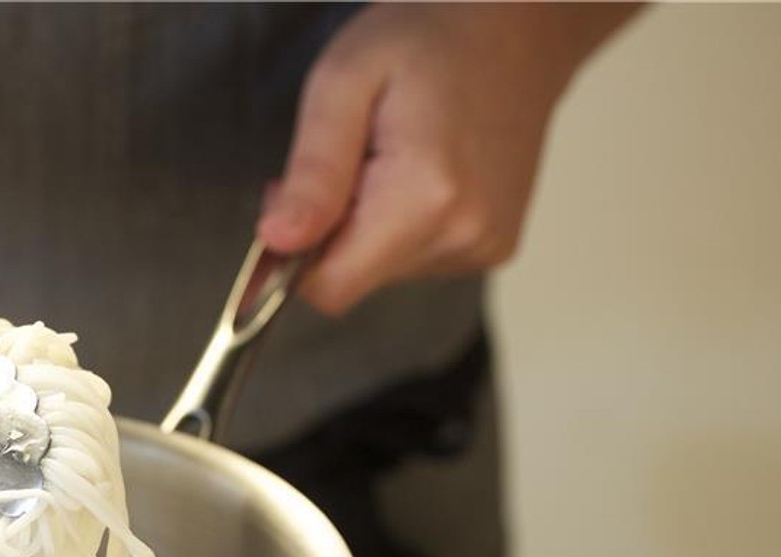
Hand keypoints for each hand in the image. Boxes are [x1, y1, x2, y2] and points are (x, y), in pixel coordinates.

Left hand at [258, 3, 637, 314]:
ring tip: (391, 156)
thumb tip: (279, 240)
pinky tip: (420, 172)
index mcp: (424, 197)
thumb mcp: (343, 83)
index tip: (290, 194)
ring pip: (383, 271)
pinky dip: (400, 227)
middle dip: (329, 231)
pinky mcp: (495, 246)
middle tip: (346, 157)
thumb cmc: (427, 40)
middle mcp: (463, 234)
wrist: (517, 27)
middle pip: (354, 279)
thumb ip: (313, 171)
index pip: (329, 287)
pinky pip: (417, 260)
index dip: (292, 254)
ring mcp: (485, 246)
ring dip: (367, 226)